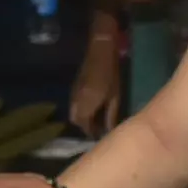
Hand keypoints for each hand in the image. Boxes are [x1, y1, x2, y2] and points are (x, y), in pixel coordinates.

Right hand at [69, 22, 122, 136]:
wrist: (99, 52)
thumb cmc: (111, 73)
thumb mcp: (114, 96)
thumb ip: (110, 114)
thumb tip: (108, 130)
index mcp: (87, 104)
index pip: (85, 125)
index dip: (91, 132)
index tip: (99, 135)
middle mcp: (77, 101)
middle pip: (75, 120)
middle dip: (84, 126)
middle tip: (96, 128)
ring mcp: (73, 94)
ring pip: (73, 113)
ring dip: (81, 118)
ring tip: (94, 119)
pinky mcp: (73, 88)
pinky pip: (73, 105)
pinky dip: (79, 110)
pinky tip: (90, 108)